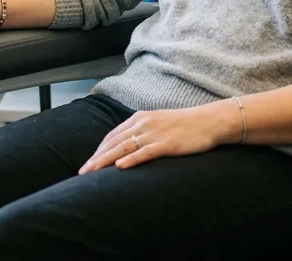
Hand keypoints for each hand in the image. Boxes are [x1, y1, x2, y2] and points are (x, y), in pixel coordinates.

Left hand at [78, 102, 241, 174]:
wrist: (209, 121)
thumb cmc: (185, 125)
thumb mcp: (159, 123)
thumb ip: (142, 131)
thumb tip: (128, 146)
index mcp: (140, 118)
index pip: (113, 135)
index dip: (98, 150)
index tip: (88, 163)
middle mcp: (144, 124)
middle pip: (114, 143)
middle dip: (96, 158)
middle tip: (82, 172)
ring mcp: (155, 133)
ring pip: (124, 148)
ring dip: (105, 161)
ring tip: (92, 173)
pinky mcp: (166, 143)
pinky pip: (145, 152)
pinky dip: (131, 160)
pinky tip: (120, 168)